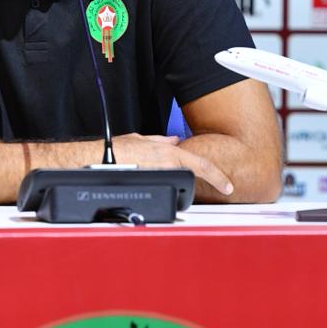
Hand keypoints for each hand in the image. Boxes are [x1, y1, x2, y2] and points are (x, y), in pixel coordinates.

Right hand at [108, 133, 233, 196]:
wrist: (97, 161)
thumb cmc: (116, 151)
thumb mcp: (141, 139)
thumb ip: (160, 141)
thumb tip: (173, 140)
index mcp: (170, 152)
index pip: (203, 165)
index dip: (219, 177)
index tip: (228, 186)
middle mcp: (168, 165)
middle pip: (190, 176)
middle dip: (190, 179)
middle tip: (186, 181)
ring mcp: (160, 178)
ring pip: (176, 182)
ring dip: (170, 181)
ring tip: (152, 176)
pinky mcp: (151, 187)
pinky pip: (163, 188)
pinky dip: (160, 185)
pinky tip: (148, 182)